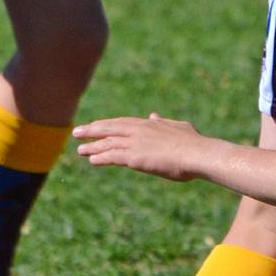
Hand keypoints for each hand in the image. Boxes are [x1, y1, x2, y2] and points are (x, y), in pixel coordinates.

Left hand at [72, 113, 206, 179]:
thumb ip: (164, 122)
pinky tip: (92, 160)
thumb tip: (153, 115)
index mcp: (149, 124)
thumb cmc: (194, 144)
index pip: (122, 122)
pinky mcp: (134, 157)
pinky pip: (112, 156)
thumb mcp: (178, 127)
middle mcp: (139, 130)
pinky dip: (101, 157)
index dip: (107, 124)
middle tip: (77, 132)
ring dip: (92, 146)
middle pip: (109, 129)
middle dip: (92, 131)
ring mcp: (135, 143)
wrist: (198, 154)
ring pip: (107, 143)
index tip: (95, 126)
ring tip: (80, 150)